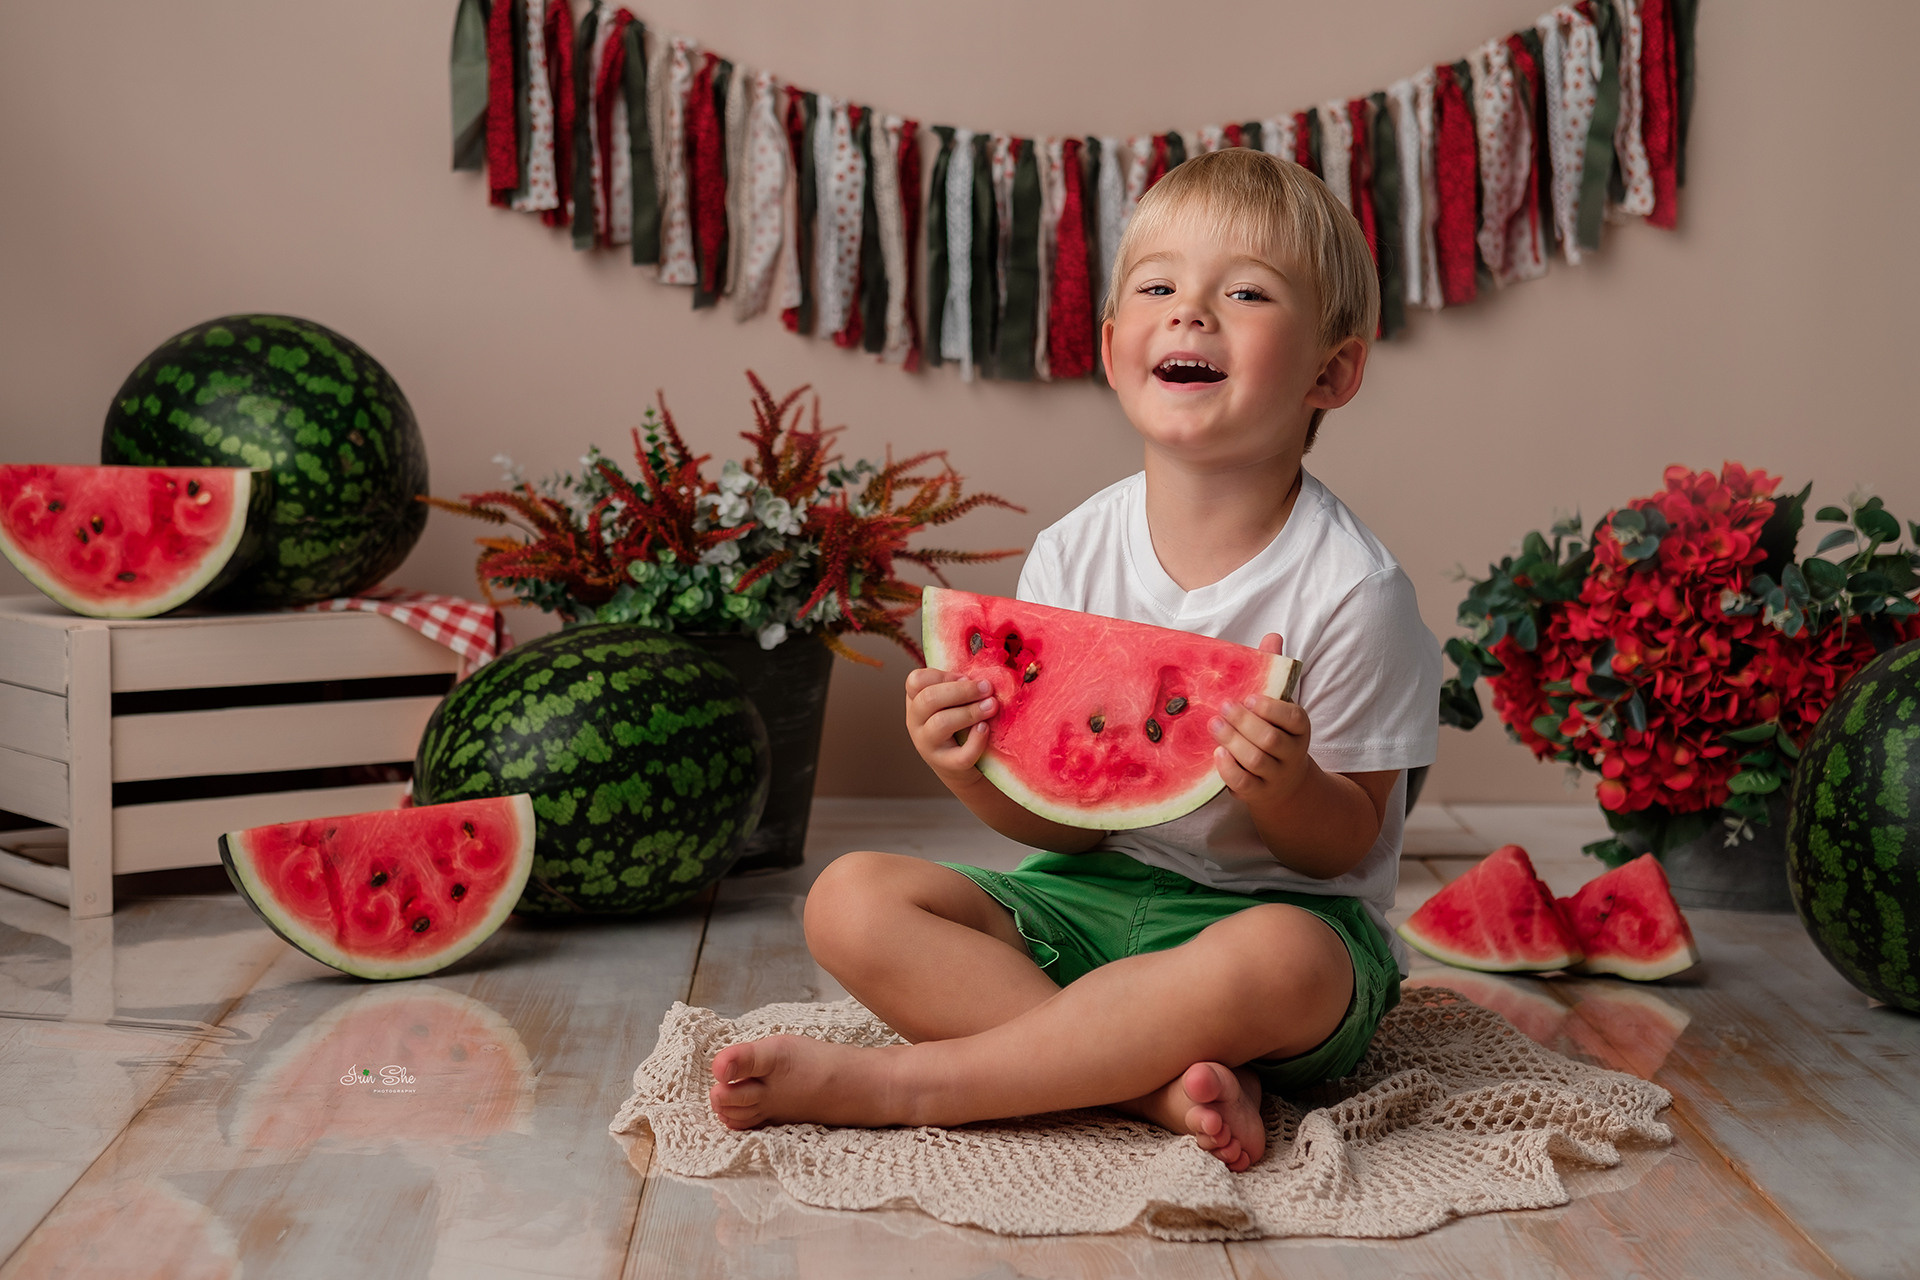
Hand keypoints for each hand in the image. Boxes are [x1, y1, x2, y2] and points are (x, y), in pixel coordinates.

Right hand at [905, 667, 998, 784]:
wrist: (959, 767)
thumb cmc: (959, 725)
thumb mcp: (951, 703)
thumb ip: (959, 687)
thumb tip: (982, 678)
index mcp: (916, 701)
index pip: (916, 680)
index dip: (943, 675)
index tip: (966, 677)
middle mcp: (915, 722)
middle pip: (929, 699)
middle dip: (962, 691)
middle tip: (987, 688)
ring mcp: (927, 745)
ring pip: (941, 723)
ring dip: (970, 712)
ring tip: (992, 706)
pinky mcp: (946, 765)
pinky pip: (961, 754)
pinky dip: (976, 740)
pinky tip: (985, 729)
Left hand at [1210, 633, 1310, 806]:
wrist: (1283, 782)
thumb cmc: (1274, 732)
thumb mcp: (1278, 704)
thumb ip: (1274, 671)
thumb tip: (1272, 636)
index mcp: (1299, 728)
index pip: (1293, 718)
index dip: (1271, 708)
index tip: (1249, 697)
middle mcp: (1292, 753)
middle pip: (1270, 739)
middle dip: (1245, 723)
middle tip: (1223, 708)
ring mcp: (1276, 775)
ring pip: (1257, 761)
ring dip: (1233, 742)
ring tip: (1214, 726)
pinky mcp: (1258, 793)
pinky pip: (1244, 783)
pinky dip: (1229, 769)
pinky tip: (1216, 753)